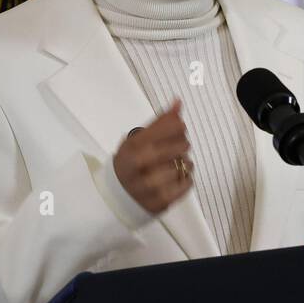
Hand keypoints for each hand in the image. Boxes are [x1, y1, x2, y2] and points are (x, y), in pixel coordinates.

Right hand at [113, 99, 192, 214]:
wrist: (116, 197)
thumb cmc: (130, 163)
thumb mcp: (137, 141)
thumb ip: (160, 122)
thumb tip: (179, 102)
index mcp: (133, 148)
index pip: (167, 129)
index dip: (178, 127)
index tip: (179, 128)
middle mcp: (140, 166)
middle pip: (179, 147)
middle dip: (182, 145)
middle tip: (177, 147)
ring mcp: (151, 186)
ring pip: (184, 165)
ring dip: (185, 162)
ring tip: (174, 163)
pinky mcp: (162, 201)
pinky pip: (187, 183)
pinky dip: (186, 178)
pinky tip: (176, 176)